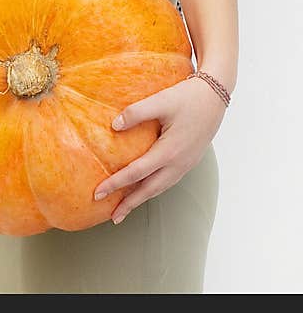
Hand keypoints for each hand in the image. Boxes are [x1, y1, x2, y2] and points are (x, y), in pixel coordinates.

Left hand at [93, 75, 226, 224]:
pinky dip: (153, 189)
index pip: (136, 173)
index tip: (97, 194)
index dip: (115, 184)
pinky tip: (143, 189)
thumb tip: (113, 126)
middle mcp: (179, 163)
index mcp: (169, 151)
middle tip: (112, 217)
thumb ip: (135, 113)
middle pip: (149, 190)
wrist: (216, 95)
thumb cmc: (187, 97)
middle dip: (129, 204)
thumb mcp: (160, 101)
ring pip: (160, 188)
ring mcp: (185, 164)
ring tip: (124, 209)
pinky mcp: (188, 161)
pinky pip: (167, 181)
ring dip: (142, 199)